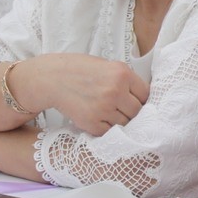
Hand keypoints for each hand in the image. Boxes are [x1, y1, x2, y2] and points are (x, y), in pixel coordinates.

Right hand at [19, 53, 149, 136]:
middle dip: (132, 112)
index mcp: (122, 73)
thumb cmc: (80, 70)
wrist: (52, 79)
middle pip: (137, 111)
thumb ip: (125, 80)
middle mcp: (115, 91)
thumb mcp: (107, 66)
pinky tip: (100, 119)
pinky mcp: (92, 123)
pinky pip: (110, 132)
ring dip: (121, 122)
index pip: (145, 94)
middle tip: (123, 109)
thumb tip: (143, 98)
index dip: (141, 99)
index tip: (136, 101)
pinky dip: (107, 128)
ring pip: (125, 124)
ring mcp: (104, 109)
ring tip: (110, 113)